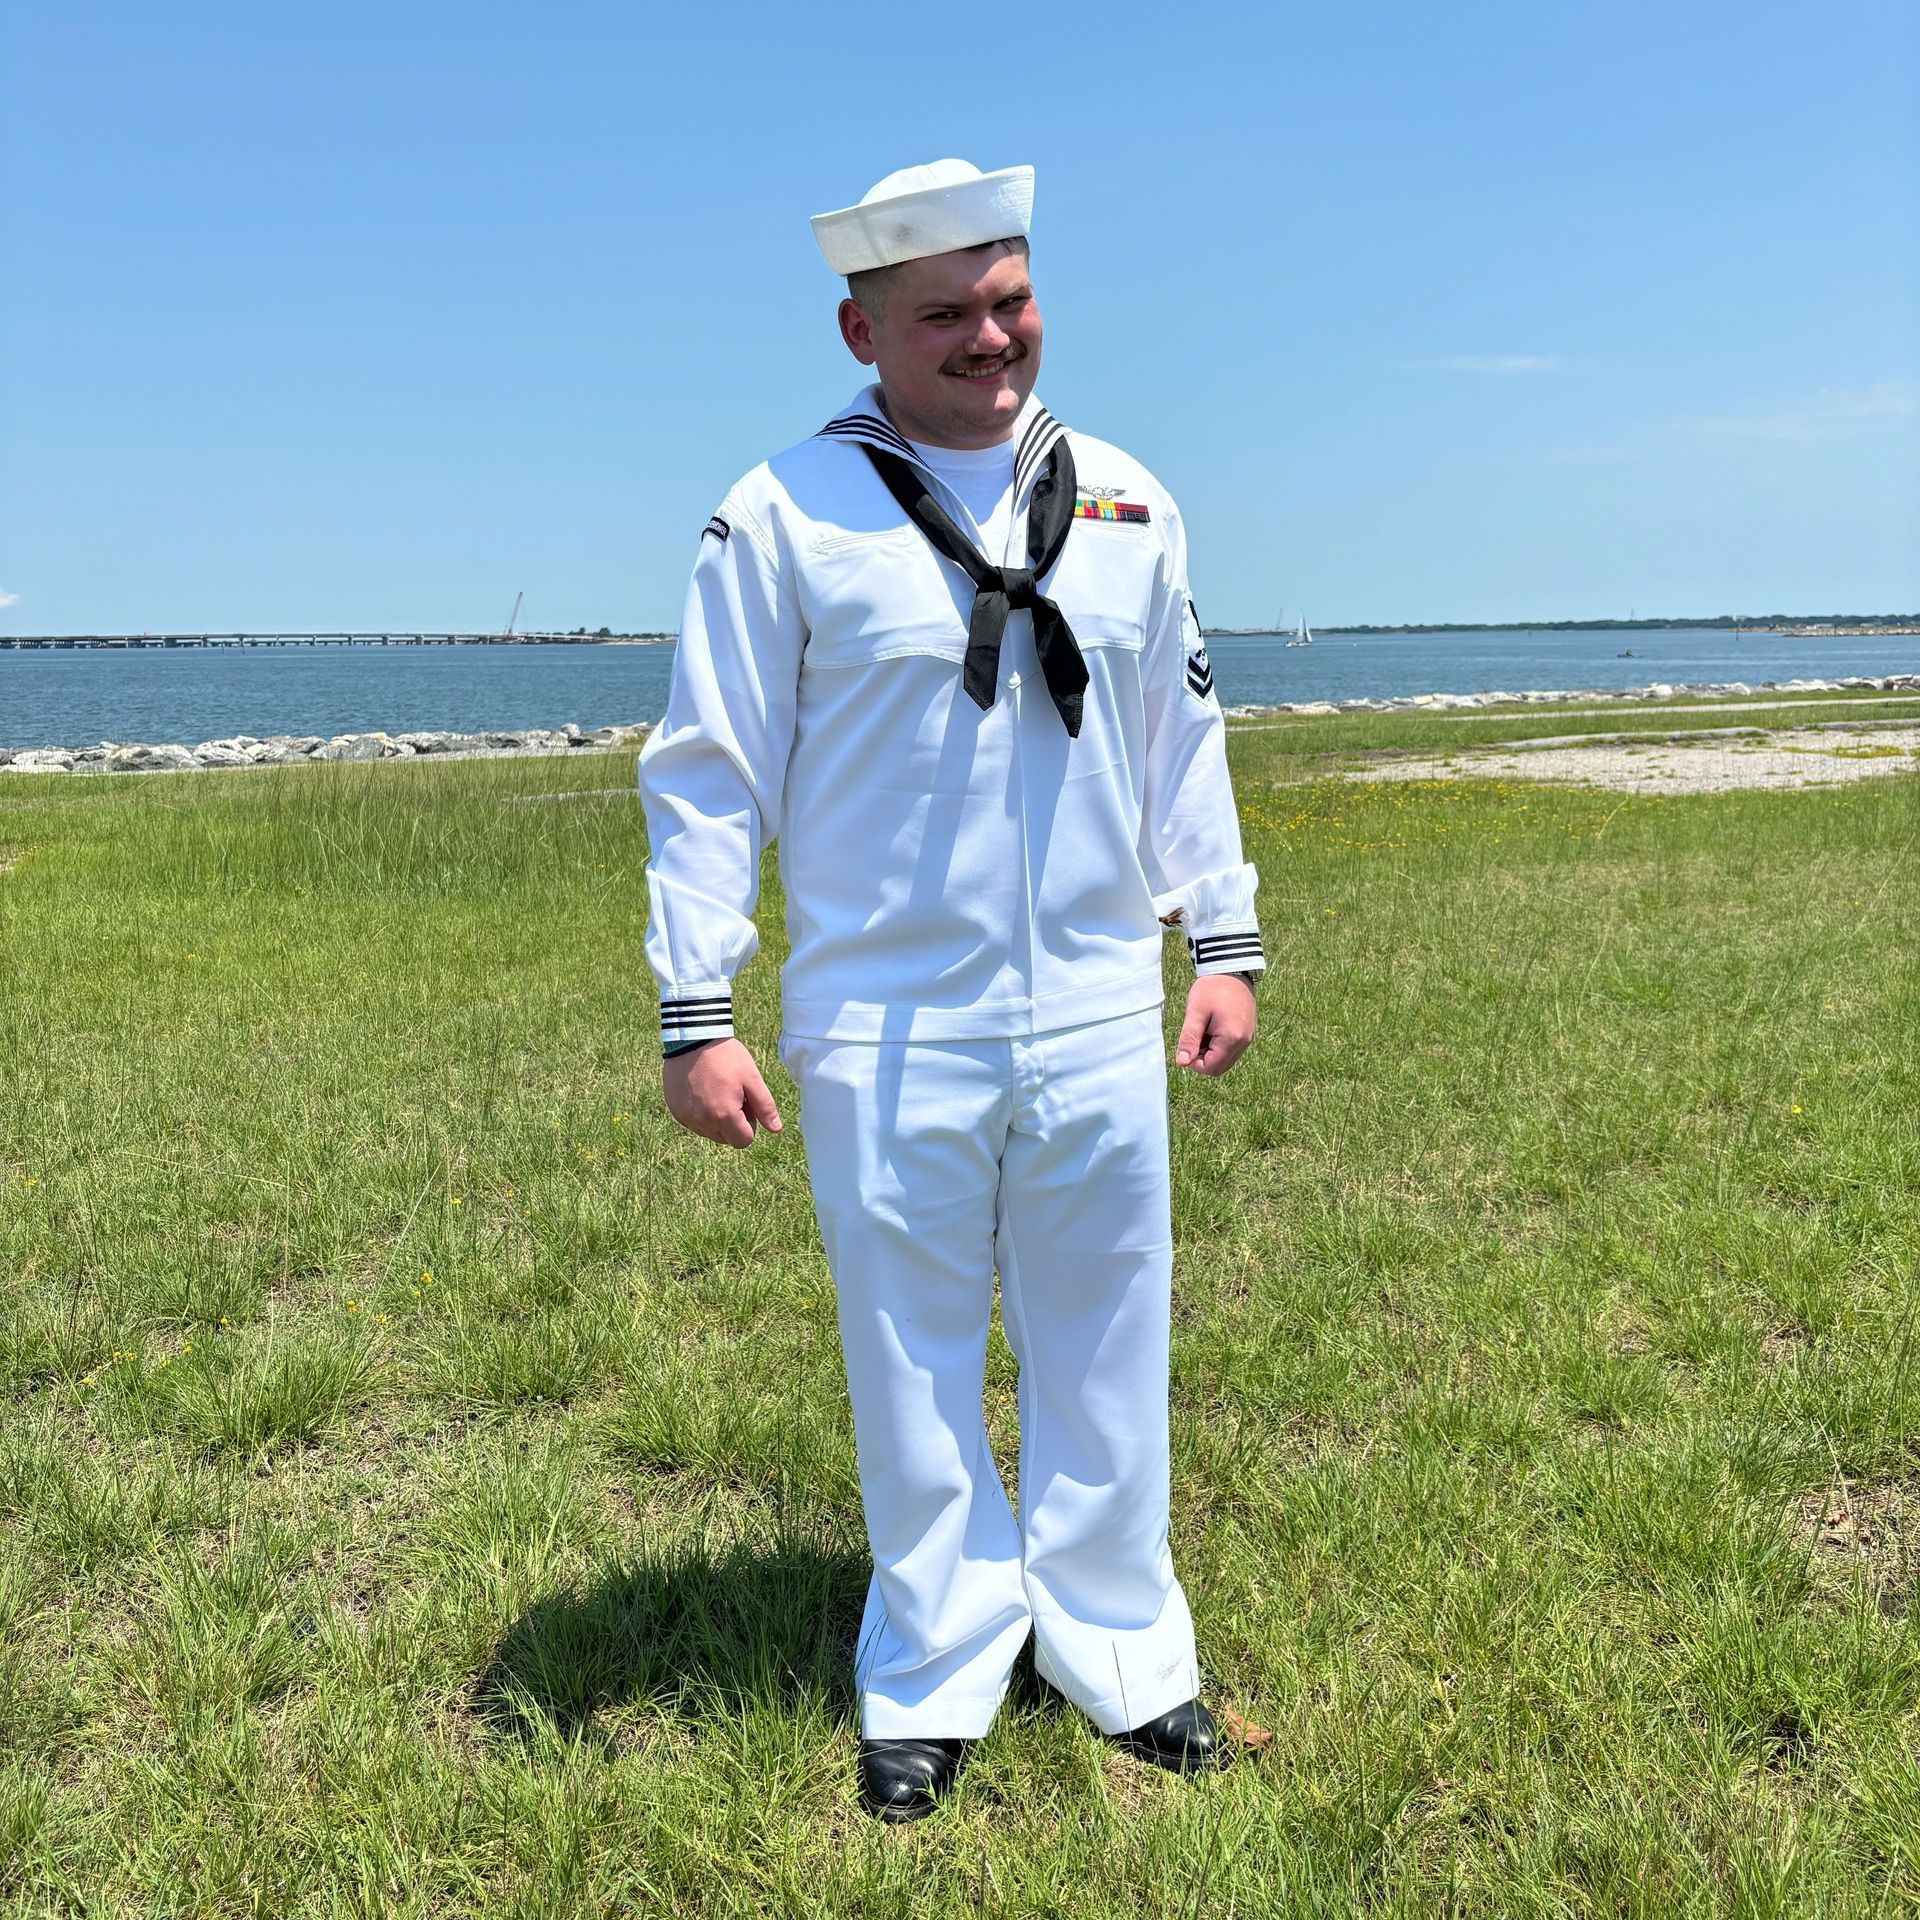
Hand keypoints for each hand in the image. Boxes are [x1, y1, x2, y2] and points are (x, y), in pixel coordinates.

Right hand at [662, 1039, 782, 1146]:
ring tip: (717, 1092)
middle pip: (725, 1139)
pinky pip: (693, 1123)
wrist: (693, 1038)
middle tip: (733, 1096)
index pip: (743, 1141)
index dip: (749, 1124)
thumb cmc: (726, 1056)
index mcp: (724, 1116)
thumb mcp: (752, 1079)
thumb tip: (776, 1130)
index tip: (746, 1104)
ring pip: (708, 1132)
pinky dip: (700, 1114)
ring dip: (716, 1120)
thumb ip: (765, 1107)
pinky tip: (702, 1092)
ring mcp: (686, 1117)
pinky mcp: (675, 1110)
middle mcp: (702, 1121)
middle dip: (733, 1123)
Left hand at [1173, 975, 1255, 1076]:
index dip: (1194, 1062)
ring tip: (1204, 1029)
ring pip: (1225, 1059)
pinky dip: (1219, 1045)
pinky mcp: (1247, 1033)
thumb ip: (1188, 1039)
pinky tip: (1212, 1027)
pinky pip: (1231, 1050)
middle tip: (1195, 1036)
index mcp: (1232, 1037)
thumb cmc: (1212, 988)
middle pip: (1219, 1067)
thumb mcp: (1195, 1013)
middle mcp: (1244, 1041)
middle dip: (1203, 1058)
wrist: (1231, 970)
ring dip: (1210, 1052)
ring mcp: (1248, 1038)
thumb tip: (1181, 1063)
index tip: (1187, 1044)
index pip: (1211, 1068)